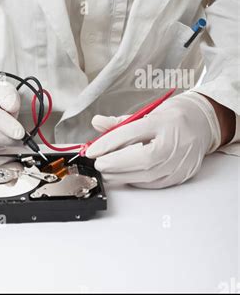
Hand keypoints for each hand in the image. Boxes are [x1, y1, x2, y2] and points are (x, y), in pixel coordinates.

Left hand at [84, 92, 221, 188]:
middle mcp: (174, 143)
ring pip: (146, 175)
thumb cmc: (174, 116)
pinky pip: (153, 183)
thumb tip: (97, 123)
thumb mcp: (148, 111)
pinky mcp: (180, 176)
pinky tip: (124, 176)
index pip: (131, 133)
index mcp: (164, 122)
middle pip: (139, 159)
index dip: (108, 144)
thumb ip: (121, 122)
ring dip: (121, 175)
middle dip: (113, 164)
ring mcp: (179, 162)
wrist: (203, 125)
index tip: (92, 150)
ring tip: (106, 171)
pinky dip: (136, 180)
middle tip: (97, 163)